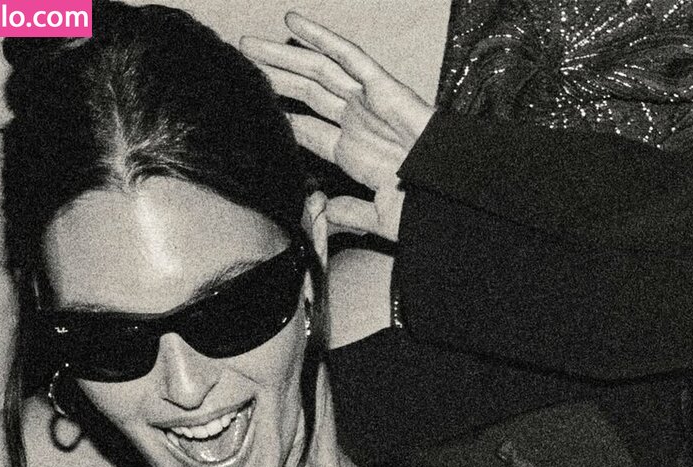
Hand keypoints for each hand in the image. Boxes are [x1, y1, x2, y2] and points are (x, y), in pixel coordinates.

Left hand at [240, 12, 433, 241]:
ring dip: (284, 56)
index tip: (251, 106)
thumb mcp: (377, 218)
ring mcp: (369, 103)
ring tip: (250, 46)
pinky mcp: (384, 88)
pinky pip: (349, 56)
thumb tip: (322, 210)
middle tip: (241, 65)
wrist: (451, 198)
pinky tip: (291, 23)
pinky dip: (321, 38)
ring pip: (318, 71)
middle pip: (306, 94)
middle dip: (274, 78)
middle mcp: (357, 123)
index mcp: (353, 154)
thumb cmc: (423, 209)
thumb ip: (349, 213)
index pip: (307, 129)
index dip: (280, 115)